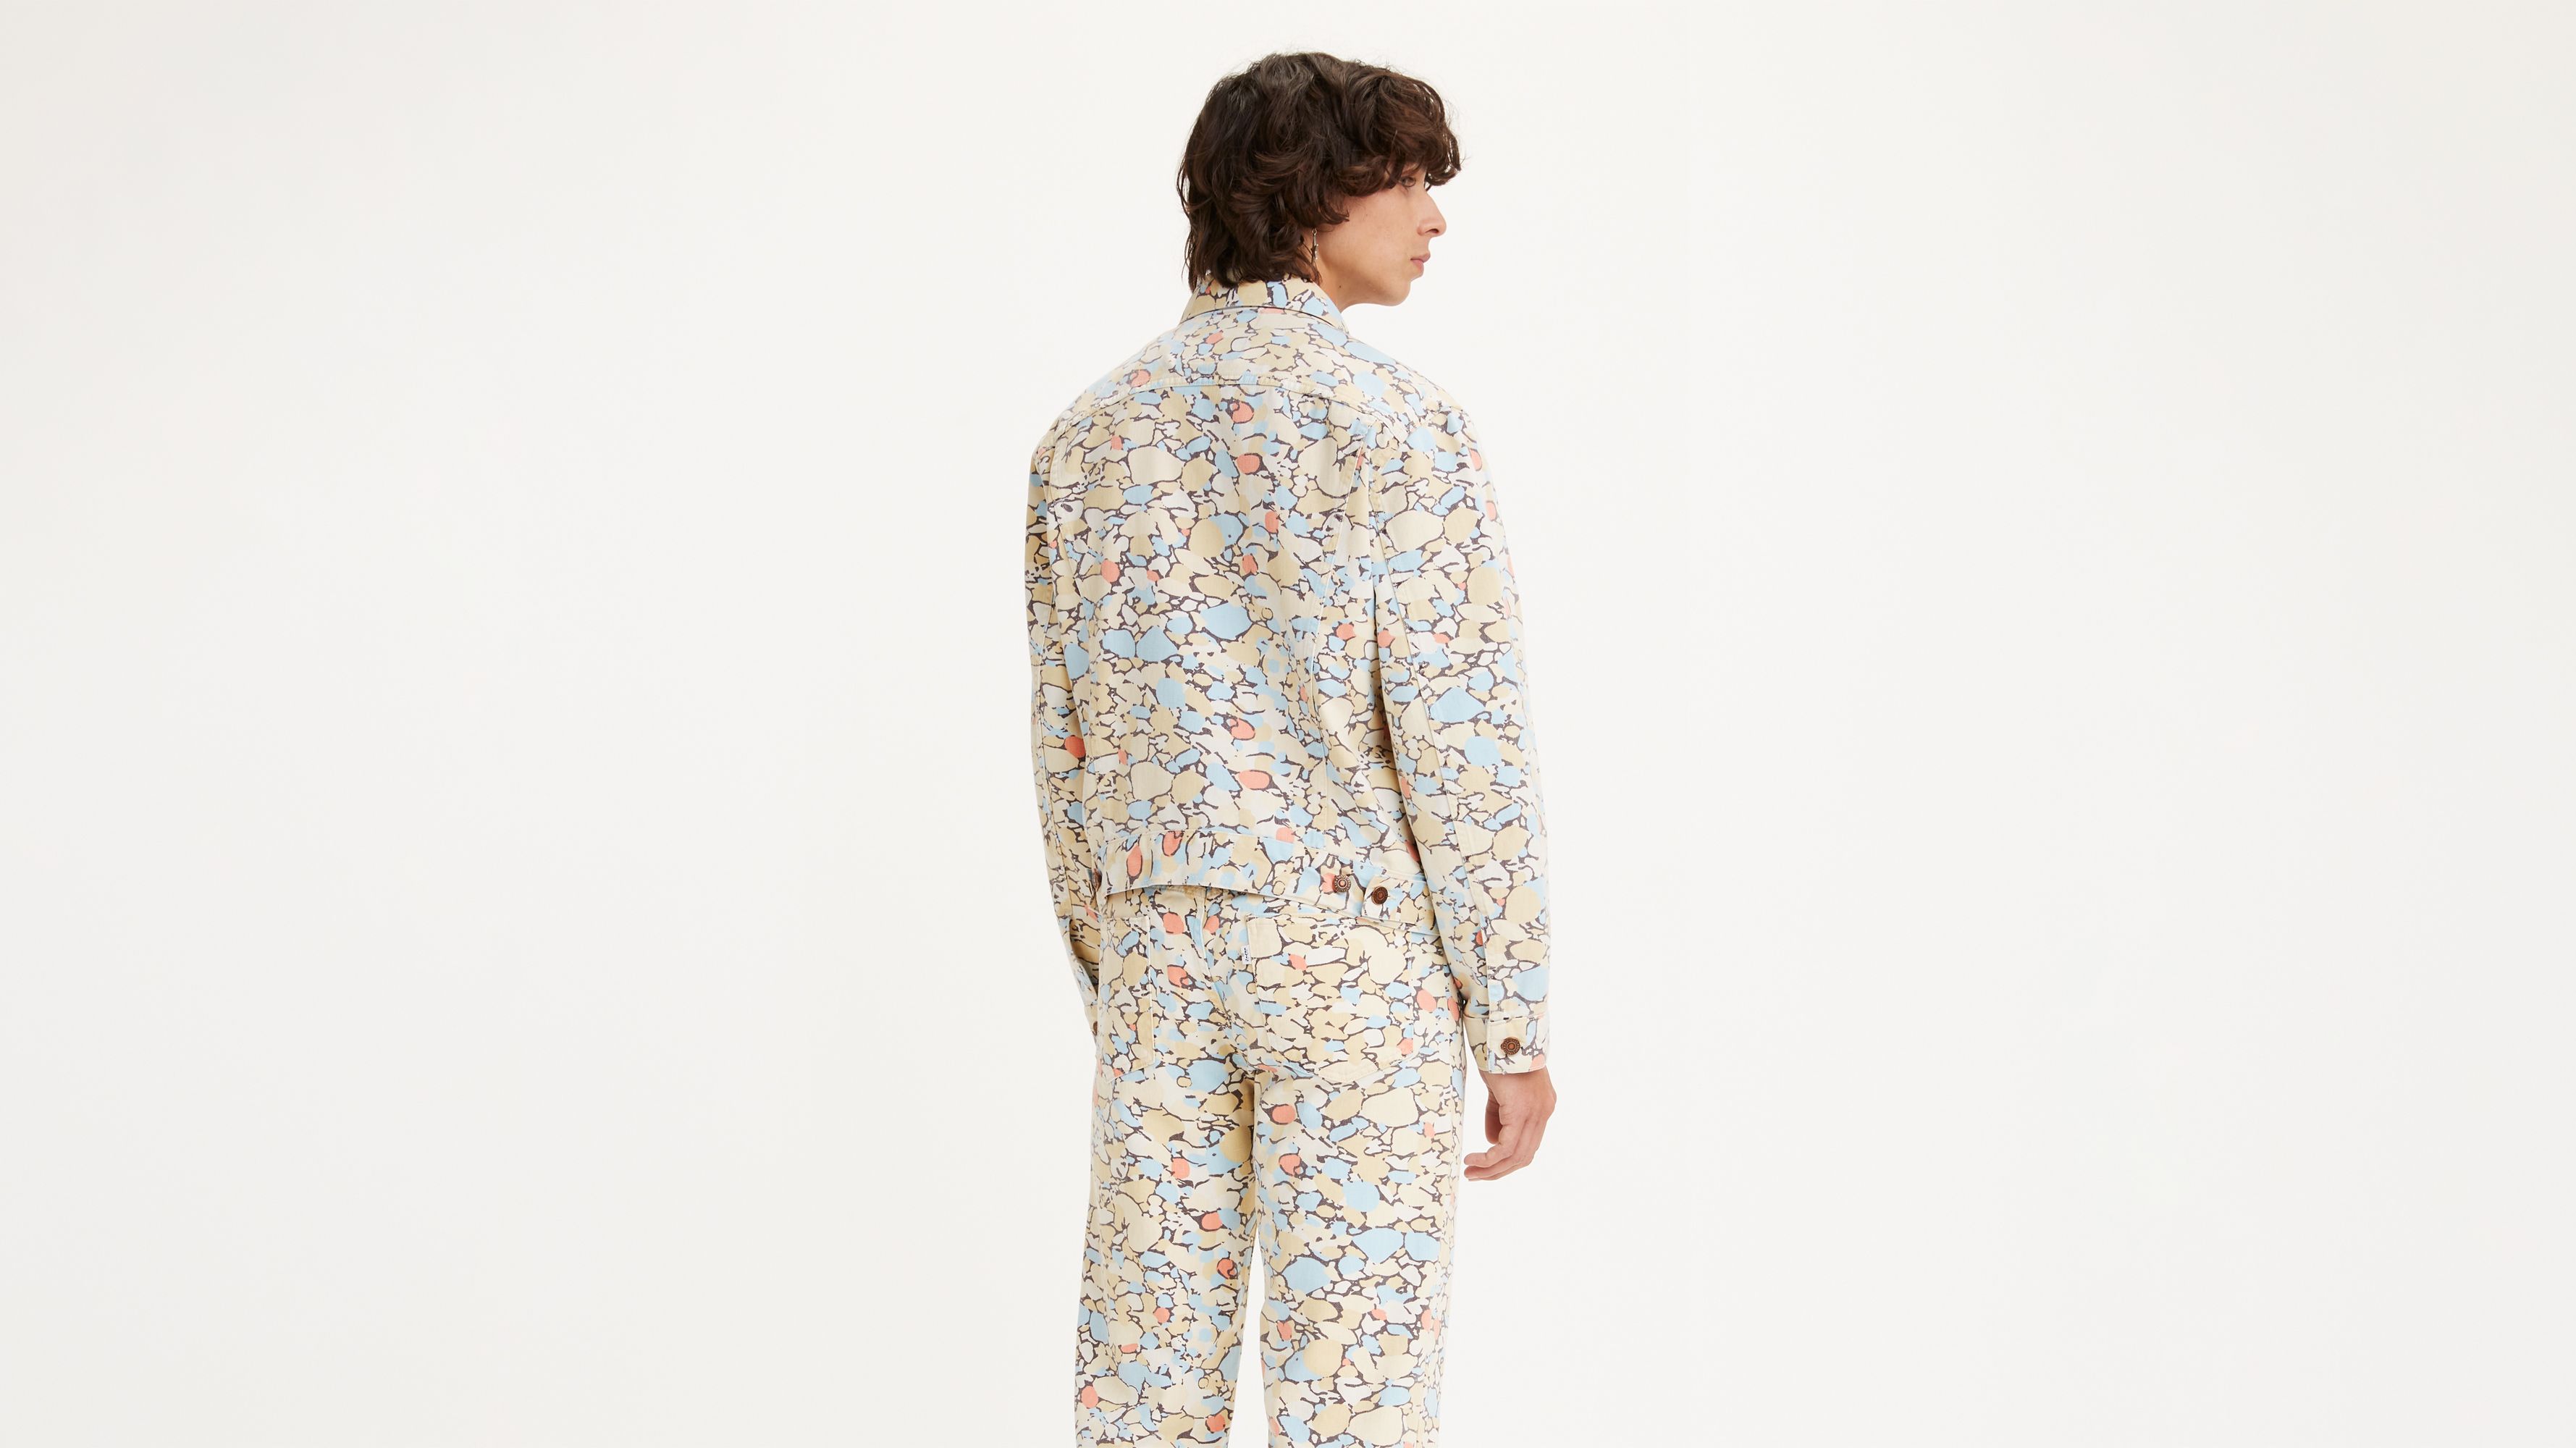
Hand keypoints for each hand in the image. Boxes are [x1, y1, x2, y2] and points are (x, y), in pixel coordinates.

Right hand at [1464, 1065, 1553, 1180]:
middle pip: (1524, 1156)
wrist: (1502, 1033)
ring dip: (1491, 1168)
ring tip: (1470, 1172)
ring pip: (1516, 1156)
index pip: (1528, 1145)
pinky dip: (1489, 1158)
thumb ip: (1499, 1115)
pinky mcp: (1522, 1111)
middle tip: (1474, 1176)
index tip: (1485, 1167)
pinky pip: (1506, 1147)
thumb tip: (1493, 1141)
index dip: (1507, 1161)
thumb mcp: (1500, 1090)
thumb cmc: (1498, 1055)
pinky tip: (1473, 1160)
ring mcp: (1536, 1113)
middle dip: (1498, 1171)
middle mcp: (1544, 1113)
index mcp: (1542, 1107)